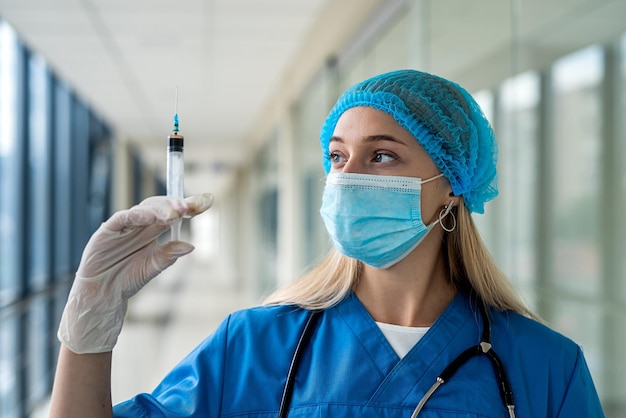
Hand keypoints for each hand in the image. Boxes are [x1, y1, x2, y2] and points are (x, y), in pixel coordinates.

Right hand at [57, 193, 213, 353]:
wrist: (104, 293)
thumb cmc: (128, 278)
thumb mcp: (154, 266)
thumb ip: (169, 254)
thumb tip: (191, 246)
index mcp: (155, 229)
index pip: (175, 213)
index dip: (190, 206)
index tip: (208, 201)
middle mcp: (141, 223)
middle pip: (161, 206)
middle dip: (176, 205)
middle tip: (189, 208)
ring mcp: (125, 225)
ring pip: (144, 209)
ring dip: (160, 210)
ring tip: (174, 214)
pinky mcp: (108, 230)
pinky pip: (123, 218)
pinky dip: (137, 216)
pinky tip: (150, 217)